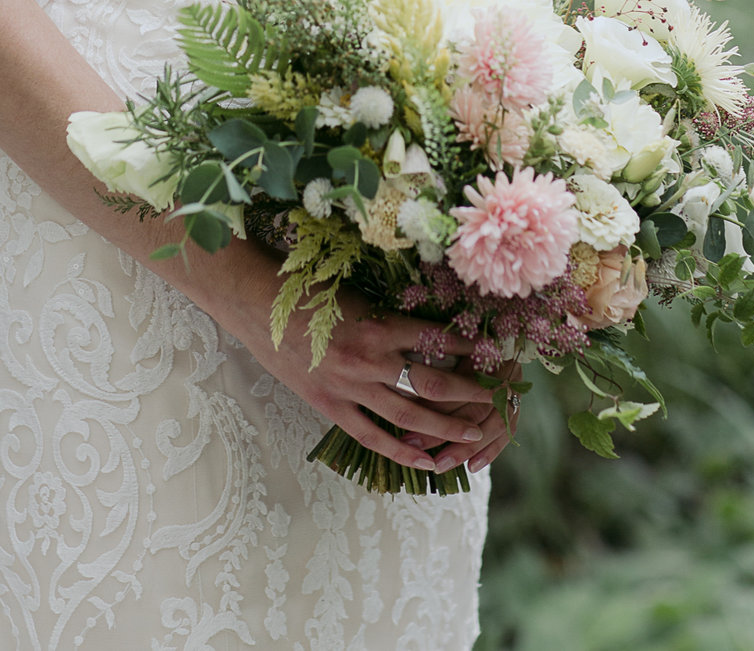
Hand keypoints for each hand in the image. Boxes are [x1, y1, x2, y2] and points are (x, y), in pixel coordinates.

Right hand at [268, 307, 504, 475]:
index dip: (470, 350)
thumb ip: (389, 316)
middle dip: (471, 393)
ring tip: (476, 435)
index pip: (439, 342)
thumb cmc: (305, 290)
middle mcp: (370, 359)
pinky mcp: (329, 404)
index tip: (494, 354)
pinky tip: (427, 464)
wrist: (255, 303)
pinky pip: (371, 436)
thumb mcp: (355, 295)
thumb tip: (429, 331)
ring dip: (447, 427)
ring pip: (409, 416)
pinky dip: (401, 453)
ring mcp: (349, 386)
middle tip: (499, 399)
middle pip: (433, 384)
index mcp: (378, 325)